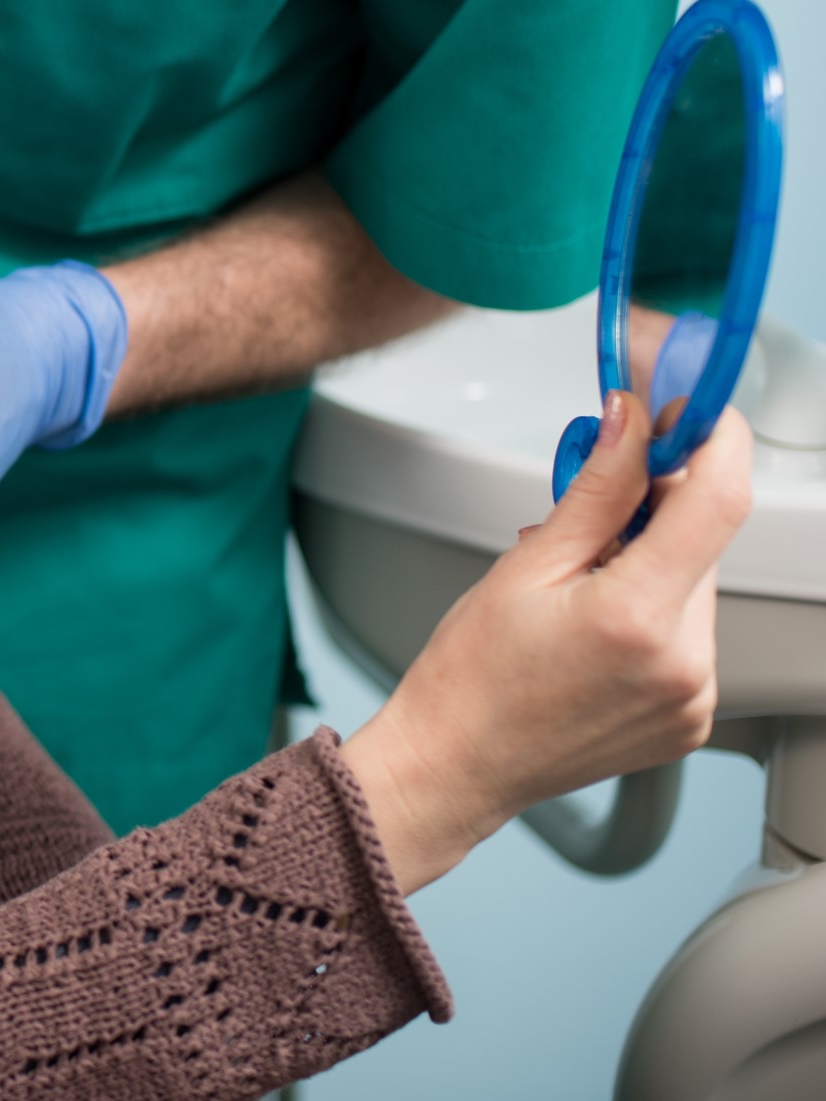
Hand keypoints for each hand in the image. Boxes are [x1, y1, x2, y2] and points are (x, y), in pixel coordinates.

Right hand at [342, 391, 751, 893]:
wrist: (458, 764)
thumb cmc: (470, 677)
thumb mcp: (523, 566)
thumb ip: (595, 491)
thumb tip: (632, 424)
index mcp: (637, 617)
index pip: (719, 500)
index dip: (715, 440)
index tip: (693, 412)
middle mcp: (684, 662)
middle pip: (704, 542)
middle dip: (657, 509)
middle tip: (589, 508)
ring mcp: (696, 696)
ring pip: (697, 585)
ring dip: (652, 563)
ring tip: (577, 587)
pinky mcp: (693, 716)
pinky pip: (691, 634)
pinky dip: (653, 611)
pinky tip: (594, 628)